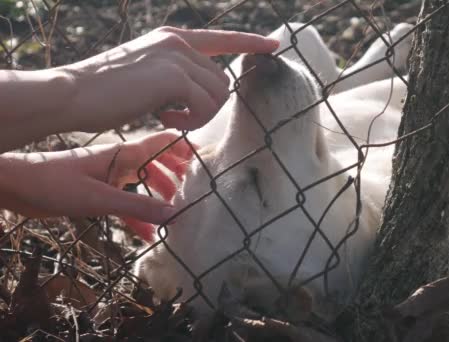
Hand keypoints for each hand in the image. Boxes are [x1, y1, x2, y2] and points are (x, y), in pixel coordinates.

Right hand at [0, 27, 278, 151]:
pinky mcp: (174, 76)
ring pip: (218, 94)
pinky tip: (163, 119)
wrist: (71, 94)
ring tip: (168, 118)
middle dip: (208, 107)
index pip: (222, 39)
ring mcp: (177, 56)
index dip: (249, 43)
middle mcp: (178, 43)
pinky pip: (204, 106)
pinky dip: (189, 120)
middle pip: (222, 81)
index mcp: (171, 40)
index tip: (273, 45)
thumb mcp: (145, 76)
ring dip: (199, 115)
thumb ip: (174, 76)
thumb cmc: (104, 93)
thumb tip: (201, 92)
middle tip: (178, 118)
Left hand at [0, 131, 193, 240]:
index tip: (207, 164)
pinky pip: (128, 202)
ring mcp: (111, 176)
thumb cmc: (53, 183)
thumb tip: (174, 215)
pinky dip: (139, 216)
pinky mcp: (100, 191)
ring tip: (176, 218)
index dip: (188, 149)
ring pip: (146, 185)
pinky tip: (147, 235)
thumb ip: (137, 207)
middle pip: (161, 165)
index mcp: (125, 154)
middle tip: (196, 197)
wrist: (16, 185)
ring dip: (160, 200)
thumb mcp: (98, 198)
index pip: (166, 143)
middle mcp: (123, 161)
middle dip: (180, 180)